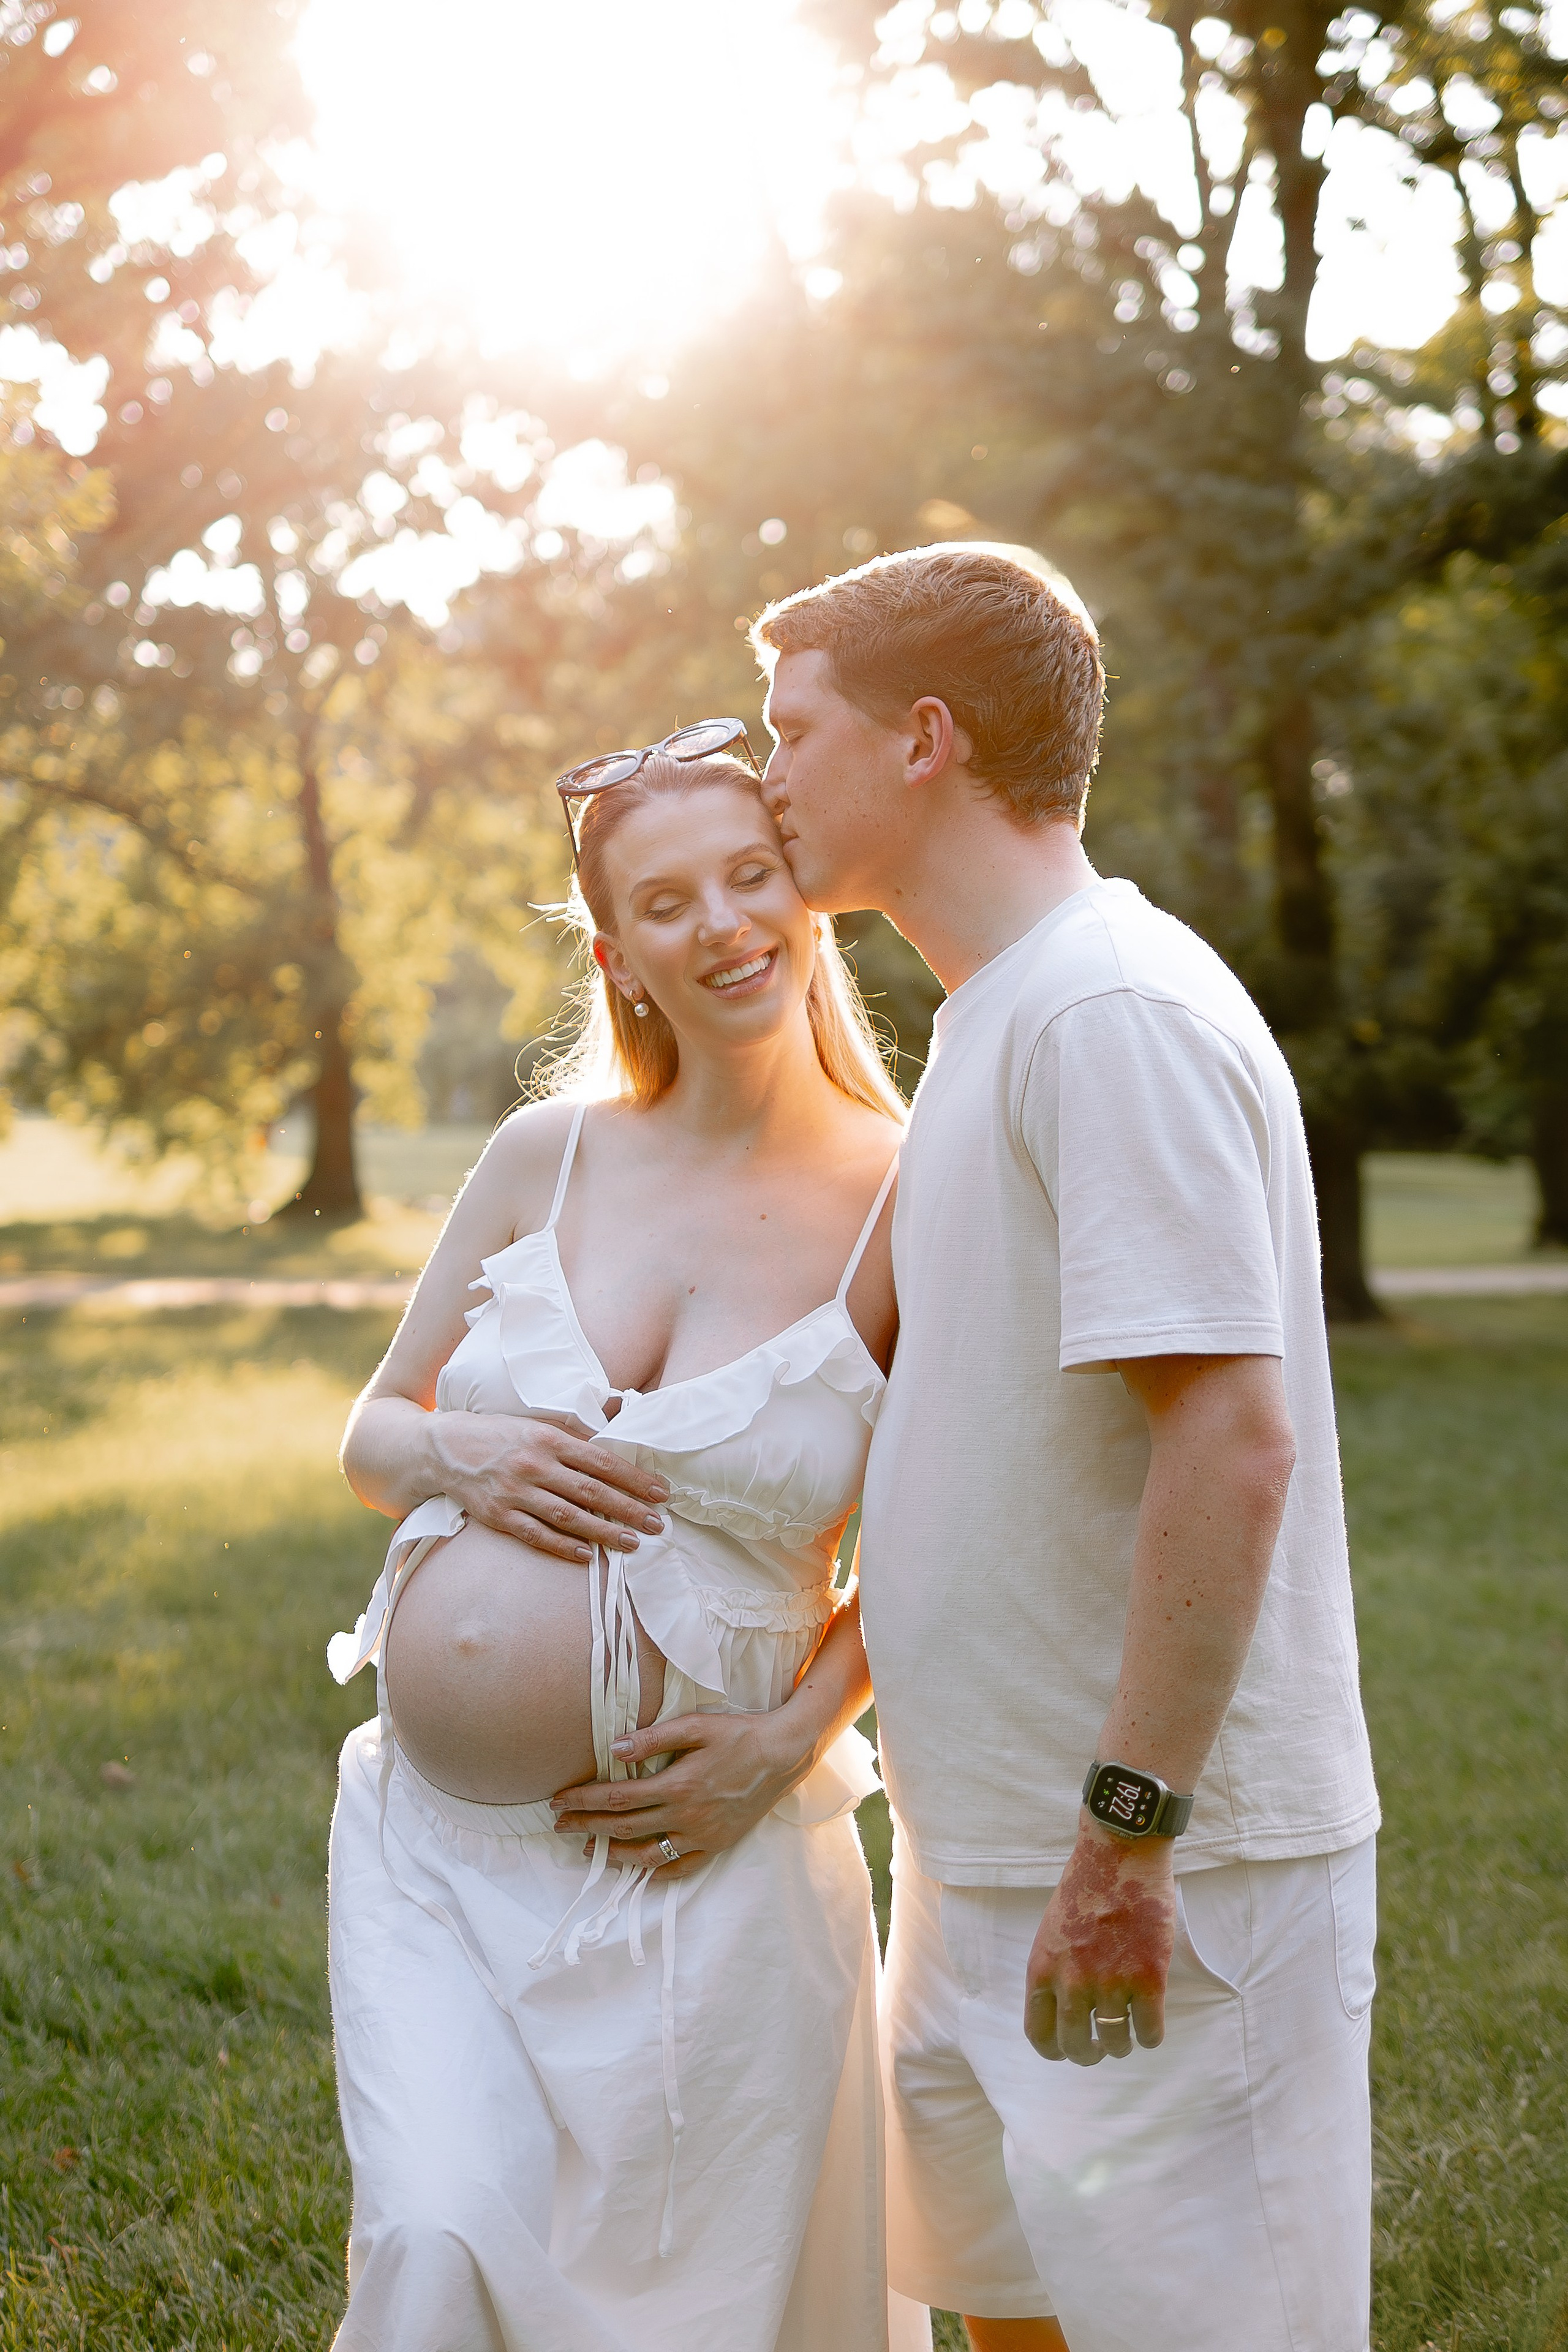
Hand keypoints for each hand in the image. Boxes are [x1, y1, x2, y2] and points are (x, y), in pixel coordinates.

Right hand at [430, 1409, 668, 1563]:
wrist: (446, 1448)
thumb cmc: (501, 1435)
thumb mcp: (538, 1424)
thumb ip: (576, 1434)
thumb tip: (619, 1429)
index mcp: (549, 1438)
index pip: (602, 1461)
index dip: (634, 1478)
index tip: (660, 1492)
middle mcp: (534, 1465)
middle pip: (591, 1491)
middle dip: (628, 1508)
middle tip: (656, 1523)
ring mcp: (515, 1491)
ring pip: (567, 1516)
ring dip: (602, 1531)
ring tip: (631, 1543)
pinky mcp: (498, 1515)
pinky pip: (536, 1534)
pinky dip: (562, 1546)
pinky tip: (587, 1555)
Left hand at [548, 1710, 811, 1876]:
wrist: (783, 1754)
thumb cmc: (738, 1733)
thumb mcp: (695, 1726)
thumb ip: (652, 1739)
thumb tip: (614, 1748)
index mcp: (677, 1785)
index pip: (617, 1797)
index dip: (584, 1800)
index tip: (558, 1801)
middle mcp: (686, 1817)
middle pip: (624, 1827)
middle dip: (587, 1827)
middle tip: (560, 1826)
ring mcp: (702, 1836)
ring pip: (647, 1855)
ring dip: (612, 1854)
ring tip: (589, 1850)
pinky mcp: (717, 1846)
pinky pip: (680, 1868)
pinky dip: (655, 1873)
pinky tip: (638, 1869)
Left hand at [1024, 1816, 1175, 2064]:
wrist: (1119, 1852)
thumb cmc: (1086, 1884)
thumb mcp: (1052, 1930)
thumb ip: (1056, 1969)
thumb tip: (1068, 2008)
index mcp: (1042, 1968)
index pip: (1038, 2034)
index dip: (1055, 2050)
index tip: (1069, 2048)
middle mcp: (1072, 1981)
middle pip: (1076, 2047)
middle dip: (1090, 2055)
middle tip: (1102, 2047)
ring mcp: (1110, 1982)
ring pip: (1115, 2043)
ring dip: (1122, 2045)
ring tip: (1126, 2033)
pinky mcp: (1147, 1978)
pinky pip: (1149, 2032)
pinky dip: (1150, 2036)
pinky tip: (1149, 2022)